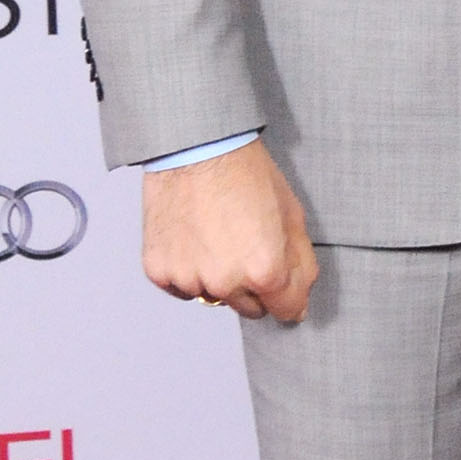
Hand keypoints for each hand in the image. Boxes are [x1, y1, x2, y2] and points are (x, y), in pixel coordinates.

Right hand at [143, 142, 318, 323]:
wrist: (196, 148)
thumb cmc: (245, 174)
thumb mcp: (292, 216)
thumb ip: (301, 267)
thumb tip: (300, 307)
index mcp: (265, 271)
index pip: (287, 312)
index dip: (288, 295)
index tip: (281, 280)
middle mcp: (225, 282)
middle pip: (250, 309)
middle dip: (253, 286)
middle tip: (246, 245)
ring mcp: (189, 278)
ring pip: (213, 298)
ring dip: (217, 278)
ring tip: (216, 235)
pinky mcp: (159, 271)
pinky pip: (180, 287)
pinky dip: (187, 269)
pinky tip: (193, 237)